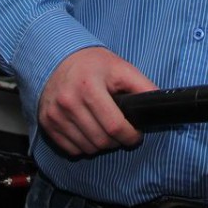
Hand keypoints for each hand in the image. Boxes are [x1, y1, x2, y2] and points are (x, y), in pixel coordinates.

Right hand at [38, 47, 157, 156]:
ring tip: (106, 130)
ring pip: (87, 148)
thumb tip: (161, 103)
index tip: (136, 134)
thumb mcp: (121, 68)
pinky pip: (71, 149)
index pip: (114, 126)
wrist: (57, 58)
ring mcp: (55, 114)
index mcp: (89, 87)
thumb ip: (142, 86)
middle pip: (101, 140)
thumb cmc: (93, 64)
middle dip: (117, 141)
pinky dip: (84, 146)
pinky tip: (89, 131)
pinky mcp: (46, 123)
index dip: (130, 136)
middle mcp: (68, 102)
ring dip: (101, 145)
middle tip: (122, 131)